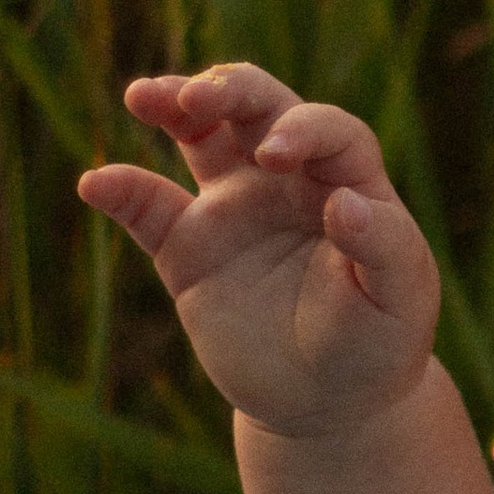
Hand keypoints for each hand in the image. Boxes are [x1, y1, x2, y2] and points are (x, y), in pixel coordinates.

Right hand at [79, 60, 440, 438]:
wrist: (328, 403)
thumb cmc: (377, 344)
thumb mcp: (399, 300)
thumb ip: (385, 247)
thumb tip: (346, 204)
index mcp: (347, 182)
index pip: (325, 129)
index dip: (301, 128)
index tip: (275, 154)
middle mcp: (288, 180)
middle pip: (257, 106)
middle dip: (227, 90)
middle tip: (197, 100)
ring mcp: (235, 207)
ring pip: (200, 134)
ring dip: (171, 104)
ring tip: (142, 97)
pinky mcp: (190, 248)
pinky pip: (149, 208)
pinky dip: (120, 190)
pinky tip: (94, 184)